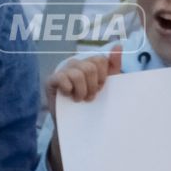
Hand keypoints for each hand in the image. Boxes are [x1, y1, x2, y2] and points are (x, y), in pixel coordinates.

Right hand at [44, 47, 121, 170]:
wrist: (76, 125)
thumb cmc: (92, 104)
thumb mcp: (106, 85)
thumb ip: (113, 65)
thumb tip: (118, 45)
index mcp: (88, 63)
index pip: (100, 60)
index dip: (103, 77)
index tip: (100, 89)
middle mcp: (75, 64)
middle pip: (90, 67)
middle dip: (92, 87)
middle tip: (89, 98)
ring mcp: (62, 71)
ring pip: (78, 74)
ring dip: (81, 91)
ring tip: (79, 100)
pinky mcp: (51, 81)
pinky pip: (62, 78)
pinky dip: (68, 89)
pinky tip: (68, 96)